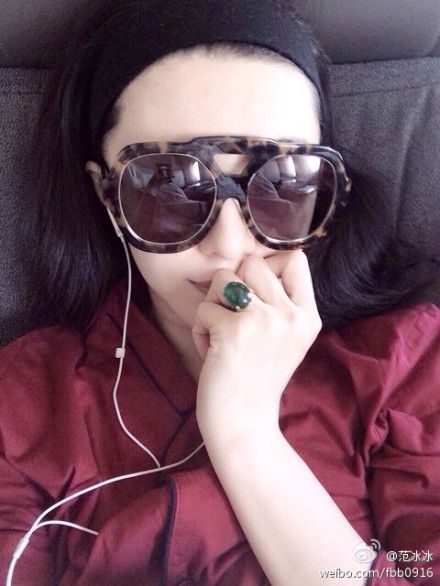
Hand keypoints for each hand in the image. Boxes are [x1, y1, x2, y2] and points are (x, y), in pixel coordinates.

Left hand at [192, 251, 321, 441]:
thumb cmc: (257, 378)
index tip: (255, 293)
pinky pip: (203, 308)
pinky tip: (211, 351)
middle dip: (234, 286)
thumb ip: (281, 302)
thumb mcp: (287, 338)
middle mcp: (291, 314)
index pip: (296, 258)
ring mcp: (265, 320)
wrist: (244, 423)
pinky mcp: (234, 330)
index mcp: (308, 315)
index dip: (268, 266)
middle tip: (233, 318)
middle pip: (253, 263)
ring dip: (214, 304)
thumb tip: (254, 261)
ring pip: (224, 278)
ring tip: (221, 334)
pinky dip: (199, 329)